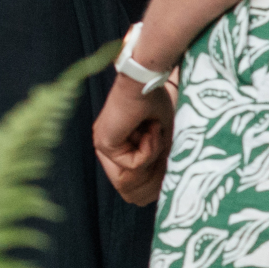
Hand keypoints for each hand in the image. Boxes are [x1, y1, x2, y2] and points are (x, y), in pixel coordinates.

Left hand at [92, 68, 175, 205]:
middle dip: (153, 172)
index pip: (130, 179)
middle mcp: (106, 145)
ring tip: (154, 130)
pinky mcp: (105, 144)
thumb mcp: (160, 136)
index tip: (165, 163)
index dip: (151, 182)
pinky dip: (148, 149)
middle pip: (128, 184)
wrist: (145, 81)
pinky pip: (133, 165)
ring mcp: (103, 145)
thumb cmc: (154, 101)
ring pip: (133, 174)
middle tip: (162, 145)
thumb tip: (163, 186)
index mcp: (116, 142)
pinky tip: (149, 128)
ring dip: (153, 153)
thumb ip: (157, 158)